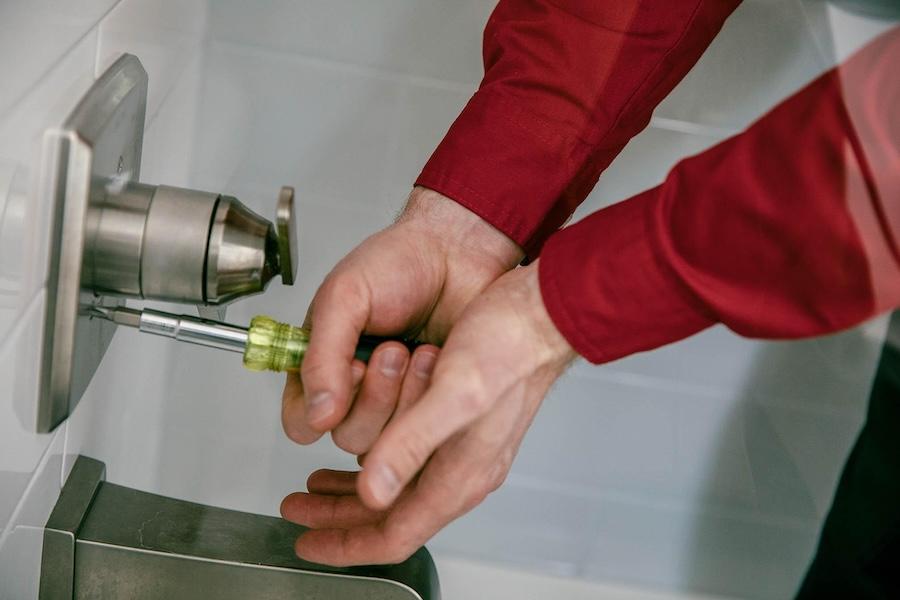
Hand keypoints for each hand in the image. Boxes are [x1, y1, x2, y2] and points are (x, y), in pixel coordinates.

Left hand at [280, 261, 577, 564]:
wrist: (543, 314)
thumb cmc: (510, 346)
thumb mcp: (458, 392)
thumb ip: (414, 443)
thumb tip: (374, 491)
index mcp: (461, 472)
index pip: (395, 534)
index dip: (345, 543)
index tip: (307, 541)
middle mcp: (462, 470)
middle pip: (390, 516)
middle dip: (338, 516)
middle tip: (297, 508)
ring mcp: (462, 450)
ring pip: (397, 488)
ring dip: (352, 487)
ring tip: (316, 483)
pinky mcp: (459, 427)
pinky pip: (407, 460)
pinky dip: (375, 458)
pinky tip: (359, 446)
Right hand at [282, 186, 521, 453]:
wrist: (459, 253)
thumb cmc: (401, 264)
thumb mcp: (345, 297)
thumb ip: (322, 355)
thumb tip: (316, 414)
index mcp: (323, 366)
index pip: (302, 421)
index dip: (321, 407)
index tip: (350, 367)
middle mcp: (358, 391)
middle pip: (347, 437)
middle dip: (373, 395)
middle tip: (392, 350)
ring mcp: (398, 403)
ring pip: (387, 443)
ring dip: (404, 397)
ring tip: (418, 353)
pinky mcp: (435, 409)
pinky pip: (426, 434)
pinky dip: (431, 401)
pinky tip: (437, 364)